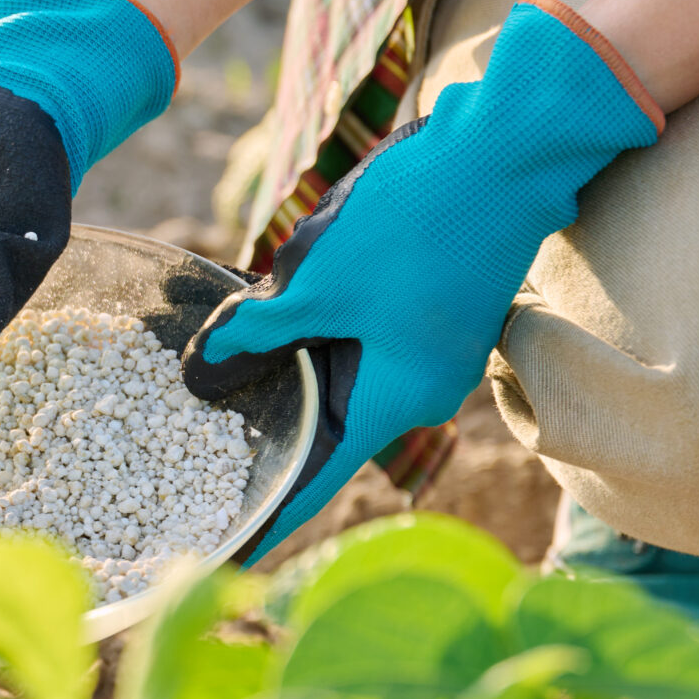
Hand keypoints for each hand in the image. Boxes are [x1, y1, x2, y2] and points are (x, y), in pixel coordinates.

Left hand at [186, 0, 661, 556]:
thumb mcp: (316, 283)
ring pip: (335, 374)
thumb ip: (258, 333)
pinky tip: (259, 325)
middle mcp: (418, 385)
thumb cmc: (413, 223)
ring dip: (283, 374)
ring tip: (213, 392)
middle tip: (194, 466)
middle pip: (324, 423)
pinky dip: (308, 336)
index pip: (318, 473)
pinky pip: (352, 338)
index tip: (229, 549)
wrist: (504, 149)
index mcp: (398, 398)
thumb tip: (205, 370)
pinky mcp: (422, 307)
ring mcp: (425, 346)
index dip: (271, 509)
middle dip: (263, 433)